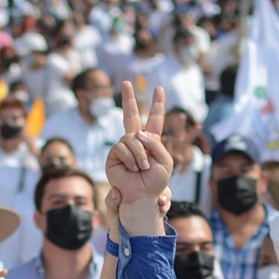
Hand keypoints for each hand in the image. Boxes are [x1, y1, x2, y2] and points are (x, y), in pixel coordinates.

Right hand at [107, 82, 171, 235]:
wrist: (143, 196)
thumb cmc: (156, 181)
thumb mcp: (165, 160)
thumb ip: (155, 142)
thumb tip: (136, 133)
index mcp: (151, 141)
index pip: (154, 119)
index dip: (157, 104)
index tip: (159, 89)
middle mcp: (135, 141)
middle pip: (131, 115)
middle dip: (129, 98)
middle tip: (126, 82)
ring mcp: (123, 147)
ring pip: (131, 138)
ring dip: (140, 154)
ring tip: (142, 168)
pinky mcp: (113, 156)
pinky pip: (122, 147)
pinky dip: (131, 158)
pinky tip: (133, 169)